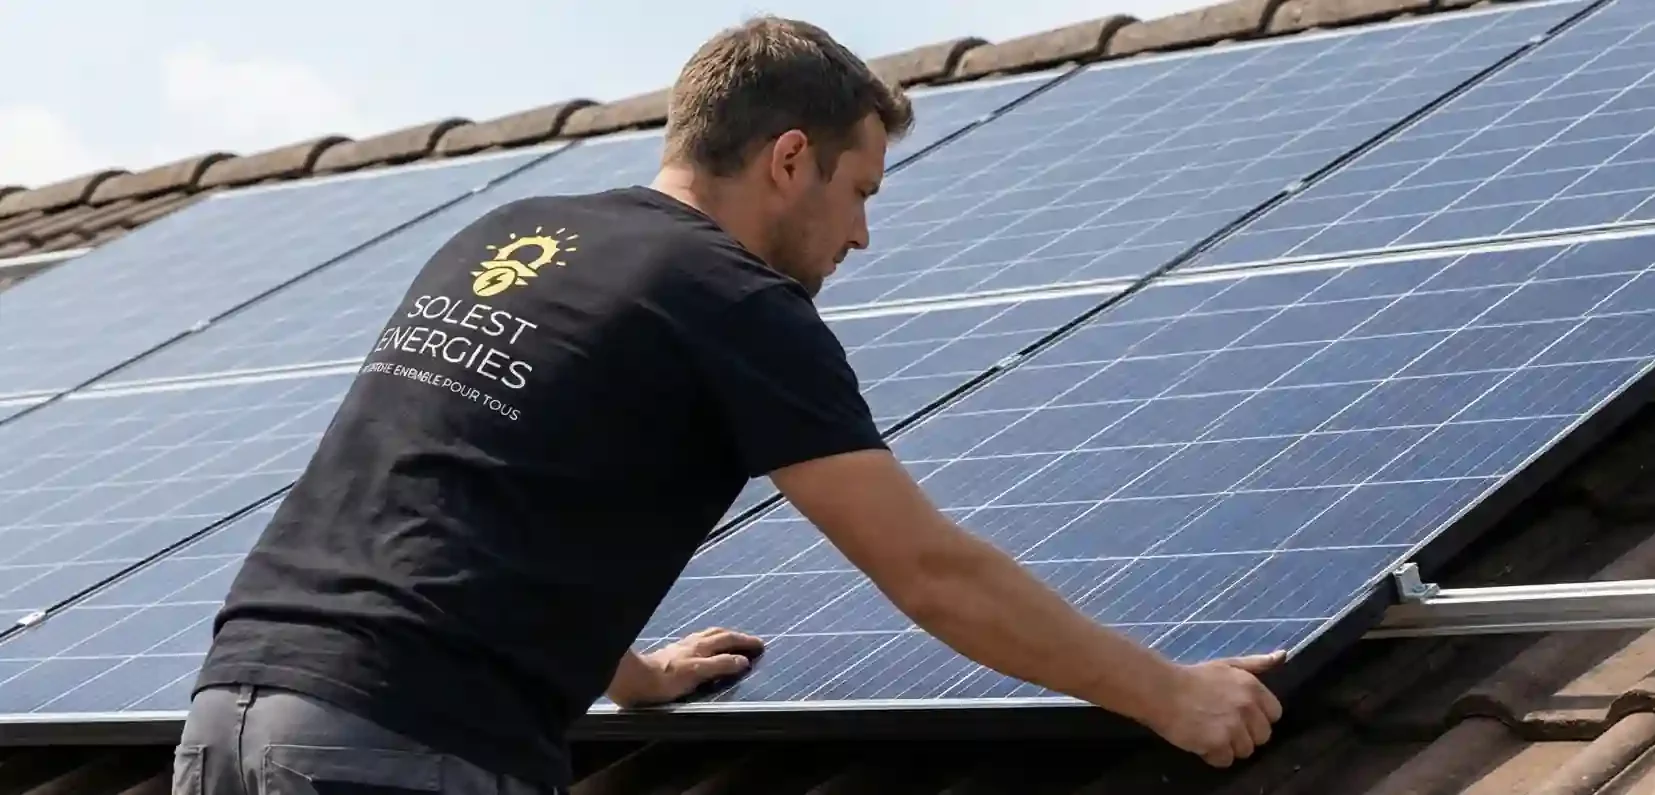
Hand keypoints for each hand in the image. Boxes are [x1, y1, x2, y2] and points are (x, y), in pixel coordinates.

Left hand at [612, 627, 763, 707]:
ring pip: (707, 636)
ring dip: (723, 637)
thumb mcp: (696, 674)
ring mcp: (681, 647)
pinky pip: (698, 643)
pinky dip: (710, 643)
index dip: (745, 642)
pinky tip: (705, 650)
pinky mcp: (672, 654)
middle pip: (719, 634)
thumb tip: (743, 660)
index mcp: (700, 646)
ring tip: (732, 642)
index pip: (728, 639)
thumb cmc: (664, 680)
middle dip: (737, 637)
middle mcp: (692, 643)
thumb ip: (719, 665)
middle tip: (752, 642)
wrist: (633, 680)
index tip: (761, 645)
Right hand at [1147, 651, 1285, 767]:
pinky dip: (1212, 755)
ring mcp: (1233, 727)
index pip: (1274, 714)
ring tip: (1208, 732)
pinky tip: (1200, 740)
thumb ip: (1257, 663)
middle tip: (1222, 725)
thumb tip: (1283, 655)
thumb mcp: (1227, 664)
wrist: (1160, 690)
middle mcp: (1247, 707)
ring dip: (1228, 746)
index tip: (1239, 715)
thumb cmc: (1193, 677)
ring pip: (1245, 751)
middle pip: (1262, 736)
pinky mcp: (1217, 743)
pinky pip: (1225, 760)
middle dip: (1245, 734)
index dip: (1257, 717)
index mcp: (1252, 687)